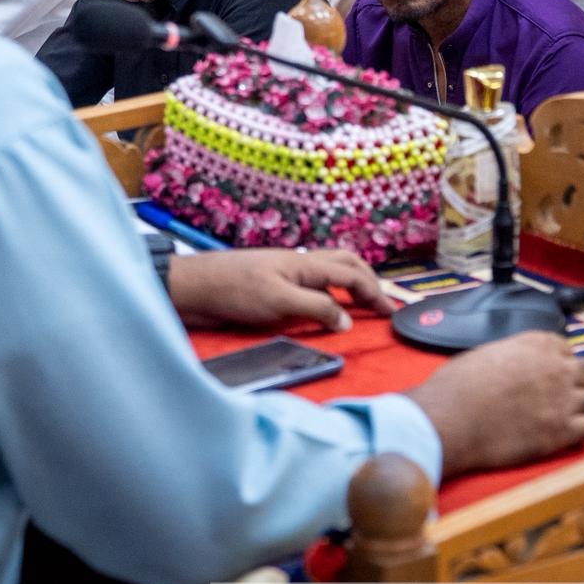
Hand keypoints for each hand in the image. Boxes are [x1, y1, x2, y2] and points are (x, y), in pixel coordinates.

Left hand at [168, 247, 388, 333]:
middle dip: (369, 280)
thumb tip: (348, 320)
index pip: (353, 274)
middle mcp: (300, 264)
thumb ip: (316, 308)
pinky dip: (330, 290)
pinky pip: (312, 283)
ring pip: (330, 269)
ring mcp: (287, 273)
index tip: (390, 313)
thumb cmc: (232, 290)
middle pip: (347, 263)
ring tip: (362, 301)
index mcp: (305, 264)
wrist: (193, 287)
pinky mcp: (274, 286)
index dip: (375, 293)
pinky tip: (326, 304)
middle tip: (382, 304)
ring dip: (351, 281)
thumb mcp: (278, 301)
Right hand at [407, 331, 583, 473]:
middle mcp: (557, 368)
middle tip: (569, 398)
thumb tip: (516, 367)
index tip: (553, 376)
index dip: (561, 365)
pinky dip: (579, 432)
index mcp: (538, 344)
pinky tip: (563, 435)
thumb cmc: (457, 386)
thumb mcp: (486, 353)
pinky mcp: (560, 431)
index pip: (567, 350)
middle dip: (583, 385)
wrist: (450, 419)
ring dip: (583, 410)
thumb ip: (514, 356)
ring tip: (567, 419)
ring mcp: (562, 400)